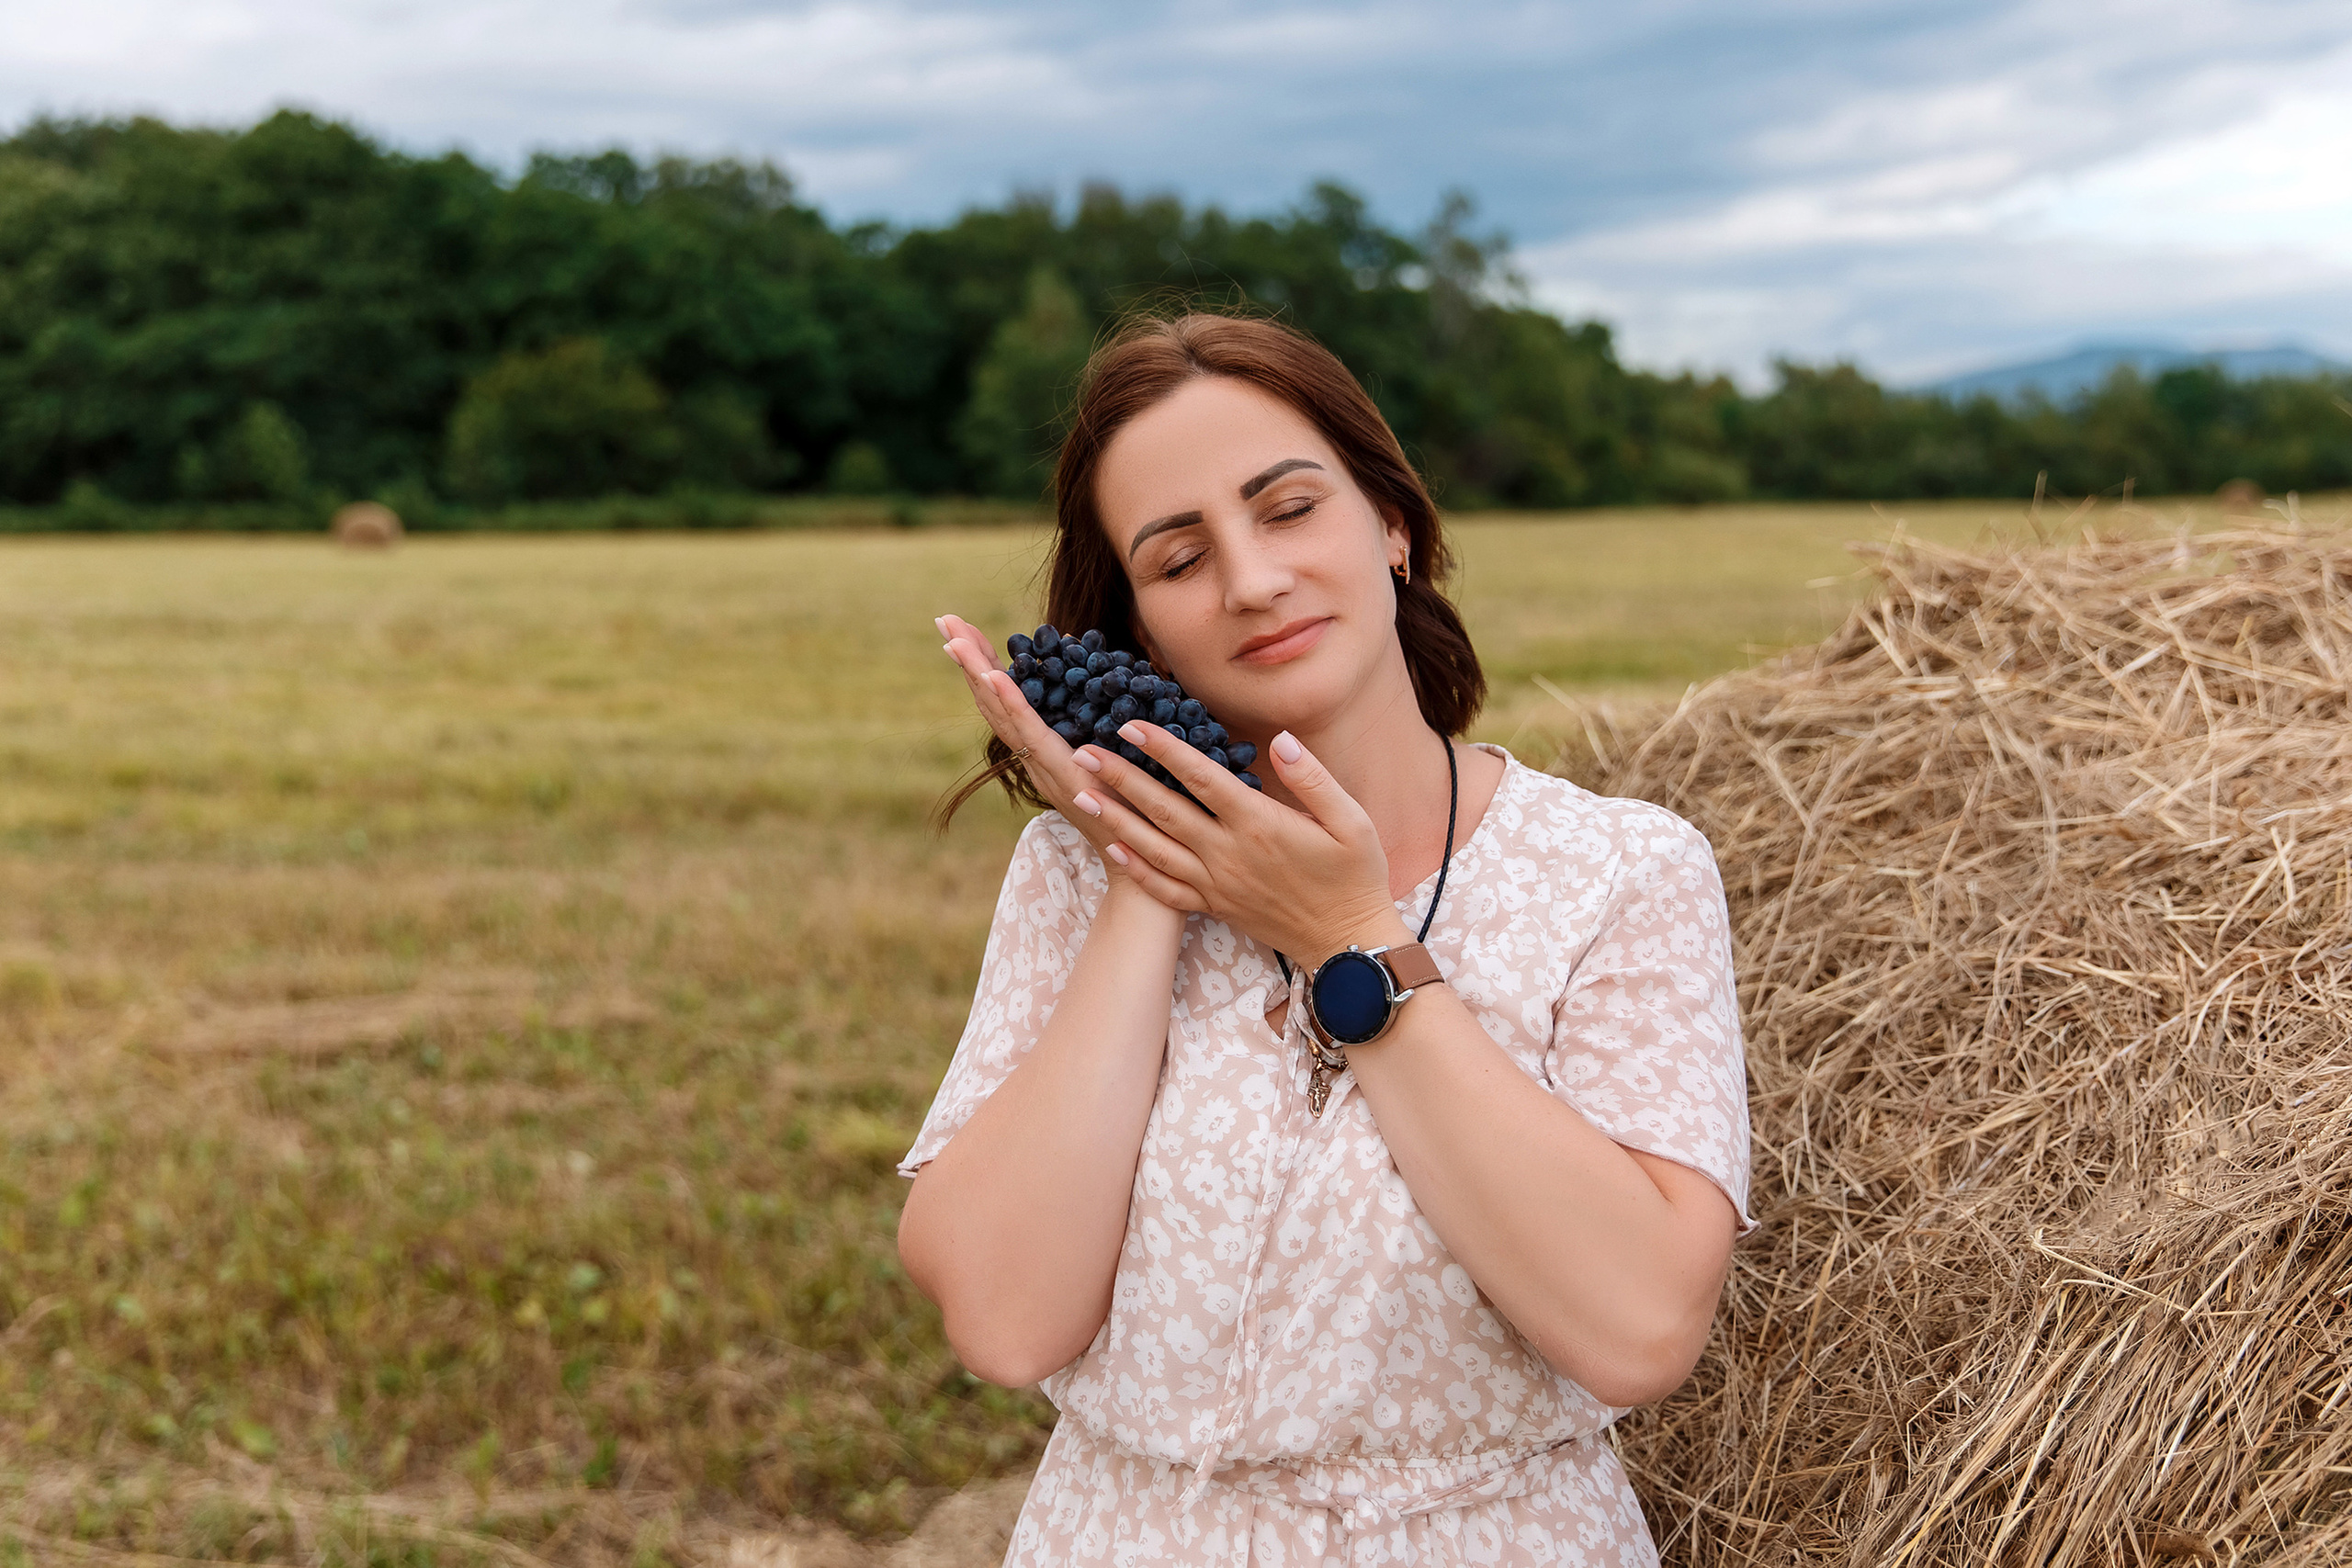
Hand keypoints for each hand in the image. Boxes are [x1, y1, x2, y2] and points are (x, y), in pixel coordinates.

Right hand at [936, 614, 1201, 899]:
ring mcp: (1044, 766)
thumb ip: (1105, 735)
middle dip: (969, 658)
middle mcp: (1036, 759)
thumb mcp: (1117, 761)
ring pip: (1003, 712)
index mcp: (1045, 752)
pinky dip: (1009, 703)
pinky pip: (1030, 734)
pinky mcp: (1061, 774)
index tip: (964, 630)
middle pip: (993, 701)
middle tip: (944, 618)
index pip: (1007, 701)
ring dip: (978, 672)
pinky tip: (994, 676)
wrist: (1145, 866)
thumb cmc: (1137, 815)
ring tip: (955, 638)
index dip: (984, 665)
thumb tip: (1107, 695)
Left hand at [1066, 718, 1412, 964]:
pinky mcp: (1214, 906)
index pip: (1201, 778)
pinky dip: (1136, 868)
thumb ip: (1314, 778)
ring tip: (1079, 794)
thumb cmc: (1355, 876)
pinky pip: (1166, 888)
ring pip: (1155, 847)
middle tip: (1083, 753)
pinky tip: (1112, 848)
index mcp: (1259, 824)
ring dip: (1115, 819)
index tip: (1130, 725)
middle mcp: (1228, 853)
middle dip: (1120, 779)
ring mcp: (1217, 883)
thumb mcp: (1352, 821)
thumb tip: (1281, 740)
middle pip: (1164, 810)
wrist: (1348, 944)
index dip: (1164, 749)